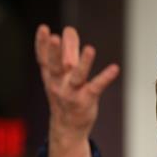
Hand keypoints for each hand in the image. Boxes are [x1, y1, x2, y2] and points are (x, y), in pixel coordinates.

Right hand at [35, 24, 118, 139]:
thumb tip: (69, 30)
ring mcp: (72, 93)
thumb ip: (68, 51)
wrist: (67, 128)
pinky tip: (115, 68)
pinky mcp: (87, 99)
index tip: (44, 28)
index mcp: (51, 77)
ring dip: (83, 63)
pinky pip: (96, 87)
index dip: (42, 45)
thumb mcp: (64, 74)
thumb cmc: (66, 96)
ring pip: (77, 77)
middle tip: (55, 37)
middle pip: (55, 67)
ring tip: (90, 49)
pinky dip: (105, 78)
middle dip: (54, 53)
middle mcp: (59, 84)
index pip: (44, 59)